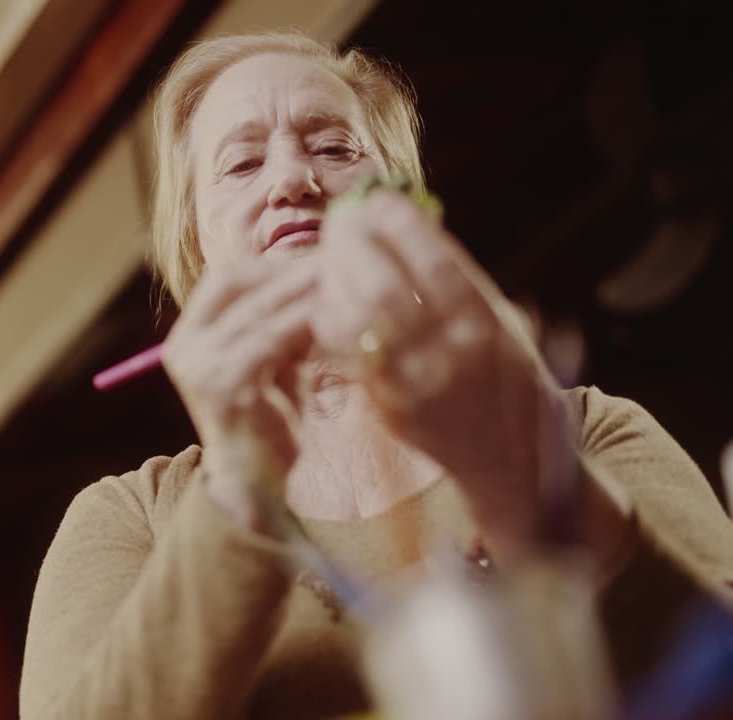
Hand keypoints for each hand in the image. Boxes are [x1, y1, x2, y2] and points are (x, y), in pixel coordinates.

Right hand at [161, 258, 316, 533]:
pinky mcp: (221, 386)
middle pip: (236, 285)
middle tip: (336, 260)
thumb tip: (323, 274)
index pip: (224, 279)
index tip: (317, 259)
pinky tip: (332, 319)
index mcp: (187, 336)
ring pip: (255, 311)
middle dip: (288, 272)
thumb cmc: (268, 421)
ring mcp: (198, 366)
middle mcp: (184, 347)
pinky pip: (267, 342)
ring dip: (301, 293)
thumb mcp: (271, 362)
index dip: (270, 265)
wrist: (254, 485)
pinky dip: (301, 326)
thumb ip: (282, 324)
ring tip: (341, 282)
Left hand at [311, 189, 576, 555]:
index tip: (376, 199)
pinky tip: (326, 298)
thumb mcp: (499, 320)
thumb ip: (457, 276)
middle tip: (340, 220)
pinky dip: (330, 319)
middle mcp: (452, 355)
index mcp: (486, 325)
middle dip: (354, 246)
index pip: (436, 265)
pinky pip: (346, 355)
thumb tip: (411, 216)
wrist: (512, 458)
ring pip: (358, 320)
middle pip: (385, 289)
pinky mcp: (388, 406)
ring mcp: (416, 385)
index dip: (400, 226)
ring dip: (335, 278)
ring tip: (329, 255)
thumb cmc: (503, 375)